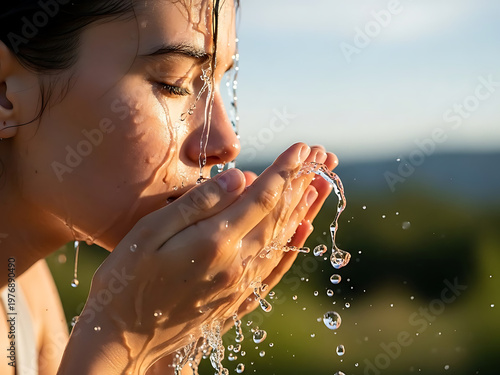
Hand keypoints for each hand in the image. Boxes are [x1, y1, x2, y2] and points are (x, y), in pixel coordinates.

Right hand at [64, 143, 337, 373]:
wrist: (122, 340)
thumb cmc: (126, 281)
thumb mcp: (150, 233)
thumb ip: (198, 203)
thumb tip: (239, 177)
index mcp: (215, 242)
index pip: (262, 196)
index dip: (284, 170)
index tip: (301, 148)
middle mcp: (236, 265)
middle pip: (279, 216)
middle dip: (300, 183)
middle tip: (318, 159)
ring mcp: (240, 286)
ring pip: (282, 240)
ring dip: (304, 210)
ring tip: (319, 186)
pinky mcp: (236, 301)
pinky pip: (275, 270)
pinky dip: (293, 248)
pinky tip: (302, 232)